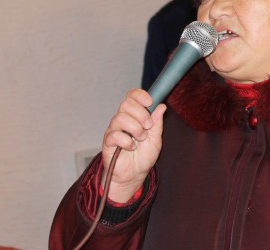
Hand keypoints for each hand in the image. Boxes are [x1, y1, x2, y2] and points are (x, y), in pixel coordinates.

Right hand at [101, 88, 165, 202]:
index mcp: (134, 116)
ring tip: (141, 138)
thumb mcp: (156, 139)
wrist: (134, 175)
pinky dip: (126, 141)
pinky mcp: (108, 143)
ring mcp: (114, 130)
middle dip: (141, 114)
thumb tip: (161, 106)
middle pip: (126, 104)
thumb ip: (157, 123)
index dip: (140, 95)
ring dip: (135, 128)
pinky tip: (131, 147)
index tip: (150, 102)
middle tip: (148, 126)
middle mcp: (122, 120)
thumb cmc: (143, 156)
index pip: (131, 96)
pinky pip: (114, 135)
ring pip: (120, 118)